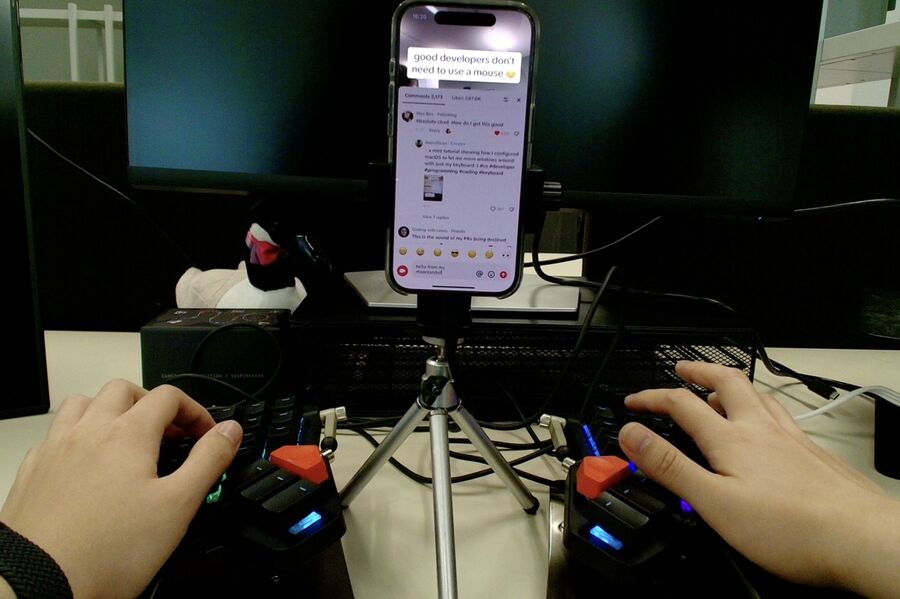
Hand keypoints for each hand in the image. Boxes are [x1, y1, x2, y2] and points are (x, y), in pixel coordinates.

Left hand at [0, 380, 241, 598]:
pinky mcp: (32, 473)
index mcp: (128, 434)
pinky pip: (54, 437)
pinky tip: (86, 466)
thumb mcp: (177, 506)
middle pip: (123, 390)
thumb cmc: (107, 550)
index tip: (205, 435)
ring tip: (126, 438)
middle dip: (151, 403)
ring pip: (82, 404)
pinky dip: (76, 439)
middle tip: (168, 432)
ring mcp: (56, 450)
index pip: (168, 397)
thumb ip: (208, 461)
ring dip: (109, 411)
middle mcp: (89, 432)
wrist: (39, 584)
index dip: (195, 411)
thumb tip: (228, 431)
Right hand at [618, 361, 898, 597]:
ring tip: (717, 387)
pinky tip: (769, 422)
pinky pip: (782, 415)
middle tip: (682, 369)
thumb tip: (631, 434)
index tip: (633, 401)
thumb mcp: (714, 501)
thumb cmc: (790, 527)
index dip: (652, 397)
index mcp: (731, 440)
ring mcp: (791, 439)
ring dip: (731, 384)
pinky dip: (764, 406)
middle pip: (727, 383)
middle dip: (699, 371)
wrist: (859, 539)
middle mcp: (762, 430)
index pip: (682, 403)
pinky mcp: (813, 453)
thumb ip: (670, 466)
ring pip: (758, 396)